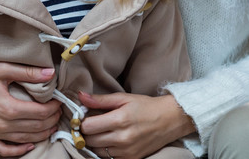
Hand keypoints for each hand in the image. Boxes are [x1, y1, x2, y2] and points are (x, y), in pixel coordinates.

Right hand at [0, 62, 61, 156]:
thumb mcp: (3, 69)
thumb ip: (28, 72)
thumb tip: (50, 73)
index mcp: (7, 107)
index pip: (39, 112)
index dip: (53, 108)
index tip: (59, 101)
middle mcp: (1, 124)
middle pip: (34, 127)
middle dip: (51, 120)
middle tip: (59, 112)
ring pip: (24, 140)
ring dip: (41, 134)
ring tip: (51, 125)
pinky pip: (4, 150)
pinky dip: (19, 150)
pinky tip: (30, 145)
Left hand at [78, 92, 194, 158]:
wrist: (168, 120)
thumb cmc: (145, 106)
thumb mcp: (123, 98)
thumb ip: (100, 100)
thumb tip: (81, 96)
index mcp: (119, 120)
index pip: (88, 127)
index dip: (82, 121)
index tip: (84, 116)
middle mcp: (122, 138)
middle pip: (89, 140)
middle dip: (87, 132)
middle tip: (92, 123)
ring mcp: (126, 152)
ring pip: (96, 151)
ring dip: (95, 142)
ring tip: (103, 131)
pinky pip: (108, 158)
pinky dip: (105, 150)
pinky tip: (111, 139)